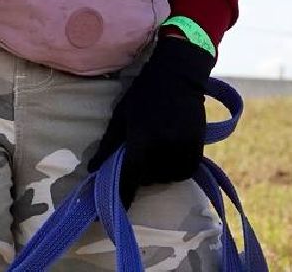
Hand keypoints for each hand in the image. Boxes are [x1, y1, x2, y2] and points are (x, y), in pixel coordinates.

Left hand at [87, 34, 212, 206]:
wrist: (179, 76)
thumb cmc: (144, 94)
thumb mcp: (120, 117)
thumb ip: (108, 146)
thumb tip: (93, 171)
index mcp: (142, 141)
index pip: (130, 179)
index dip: (119, 197)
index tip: (107, 214)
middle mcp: (165, 150)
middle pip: (148, 180)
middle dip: (139, 172)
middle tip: (138, 150)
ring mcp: (184, 152)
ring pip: (166, 178)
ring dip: (157, 171)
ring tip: (154, 146)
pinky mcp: (198, 151)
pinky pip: (183, 172)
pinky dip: (173, 168)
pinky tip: (168, 148)